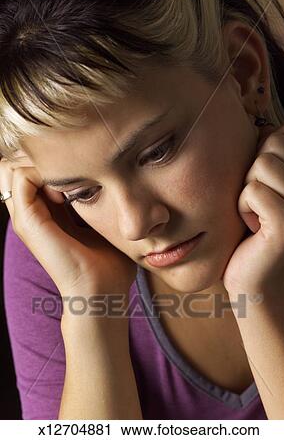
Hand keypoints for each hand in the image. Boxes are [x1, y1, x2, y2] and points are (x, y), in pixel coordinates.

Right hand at [0, 153, 136, 298]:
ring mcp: (25, 217)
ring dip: (40, 162)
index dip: (50, 157)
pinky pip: (20, 177)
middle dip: (40, 153)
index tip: (79, 167)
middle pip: (16, 162)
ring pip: (12, 165)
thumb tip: (105, 174)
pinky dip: (42, 172)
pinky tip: (66, 190)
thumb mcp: (100, 221)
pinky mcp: (27, 222)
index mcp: (45, 211)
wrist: (101, 292)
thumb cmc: (108, 262)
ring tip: (67, 177)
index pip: (31, 167)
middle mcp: (30, 212)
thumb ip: (94, 199)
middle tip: (69, 166)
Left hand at [221, 120, 283, 294]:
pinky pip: (253, 191)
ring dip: (247, 190)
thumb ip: (267, 160)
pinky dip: (243, 207)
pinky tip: (253, 227)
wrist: (253, 280)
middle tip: (257, 200)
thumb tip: (263, 127)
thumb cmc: (251, 231)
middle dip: (254, 169)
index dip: (266, 148)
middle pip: (274, 143)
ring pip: (263, 165)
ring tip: (255, 213)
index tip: (264, 182)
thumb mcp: (261, 189)